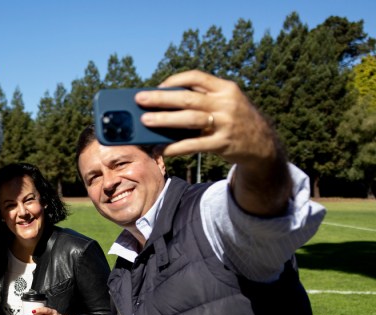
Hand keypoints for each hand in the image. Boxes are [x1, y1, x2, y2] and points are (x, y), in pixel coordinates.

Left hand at [136, 70, 290, 215]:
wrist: (262, 144)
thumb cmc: (234, 121)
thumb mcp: (227, 103)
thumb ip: (203, 100)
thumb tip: (164, 105)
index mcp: (226, 88)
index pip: (196, 77)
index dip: (175, 80)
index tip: (158, 86)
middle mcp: (226, 103)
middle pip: (187, 98)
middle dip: (161, 98)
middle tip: (140, 99)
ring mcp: (225, 123)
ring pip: (189, 119)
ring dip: (165, 119)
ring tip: (145, 121)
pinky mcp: (223, 143)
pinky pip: (194, 145)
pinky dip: (176, 146)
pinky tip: (161, 148)